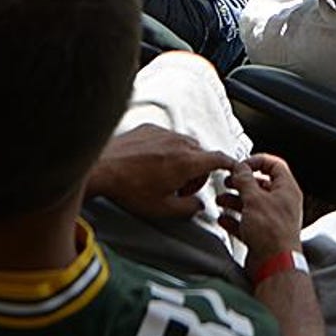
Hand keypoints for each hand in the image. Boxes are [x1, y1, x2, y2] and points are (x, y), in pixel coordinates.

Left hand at [88, 126, 238, 220]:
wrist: (101, 168)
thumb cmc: (129, 189)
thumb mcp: (163, 208)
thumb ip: (189, 208)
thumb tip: (197, 206)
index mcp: (187, 162)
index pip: (219, 158)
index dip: (230, 164)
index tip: (233, 168)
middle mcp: (179, 142)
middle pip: (202, 154)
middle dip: (199, 172)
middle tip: (183, 189)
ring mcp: (163, 132)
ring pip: (185, 145)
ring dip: (183, 160)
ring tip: (165, 177)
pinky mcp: (149, 127)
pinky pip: (168, 137)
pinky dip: (167, 149)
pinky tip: (150, 164)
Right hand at [219, 152, 306, 266]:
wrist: (274, 265)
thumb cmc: (272, 233)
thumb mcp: (254, 199)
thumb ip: (245, 180)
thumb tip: (240, 168)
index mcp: (287, 190)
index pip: (275, 165)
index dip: (257, 161)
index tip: (242, 164)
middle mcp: (282, 203)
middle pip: (260, 185)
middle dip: (241, 183)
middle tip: (228, 181)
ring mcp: (273, 220)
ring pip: (252, 204)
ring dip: (235, 200)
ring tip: (221, 199)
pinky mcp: (263, 235)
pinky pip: (247, 222)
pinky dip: (235, 219)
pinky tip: (224, 219)